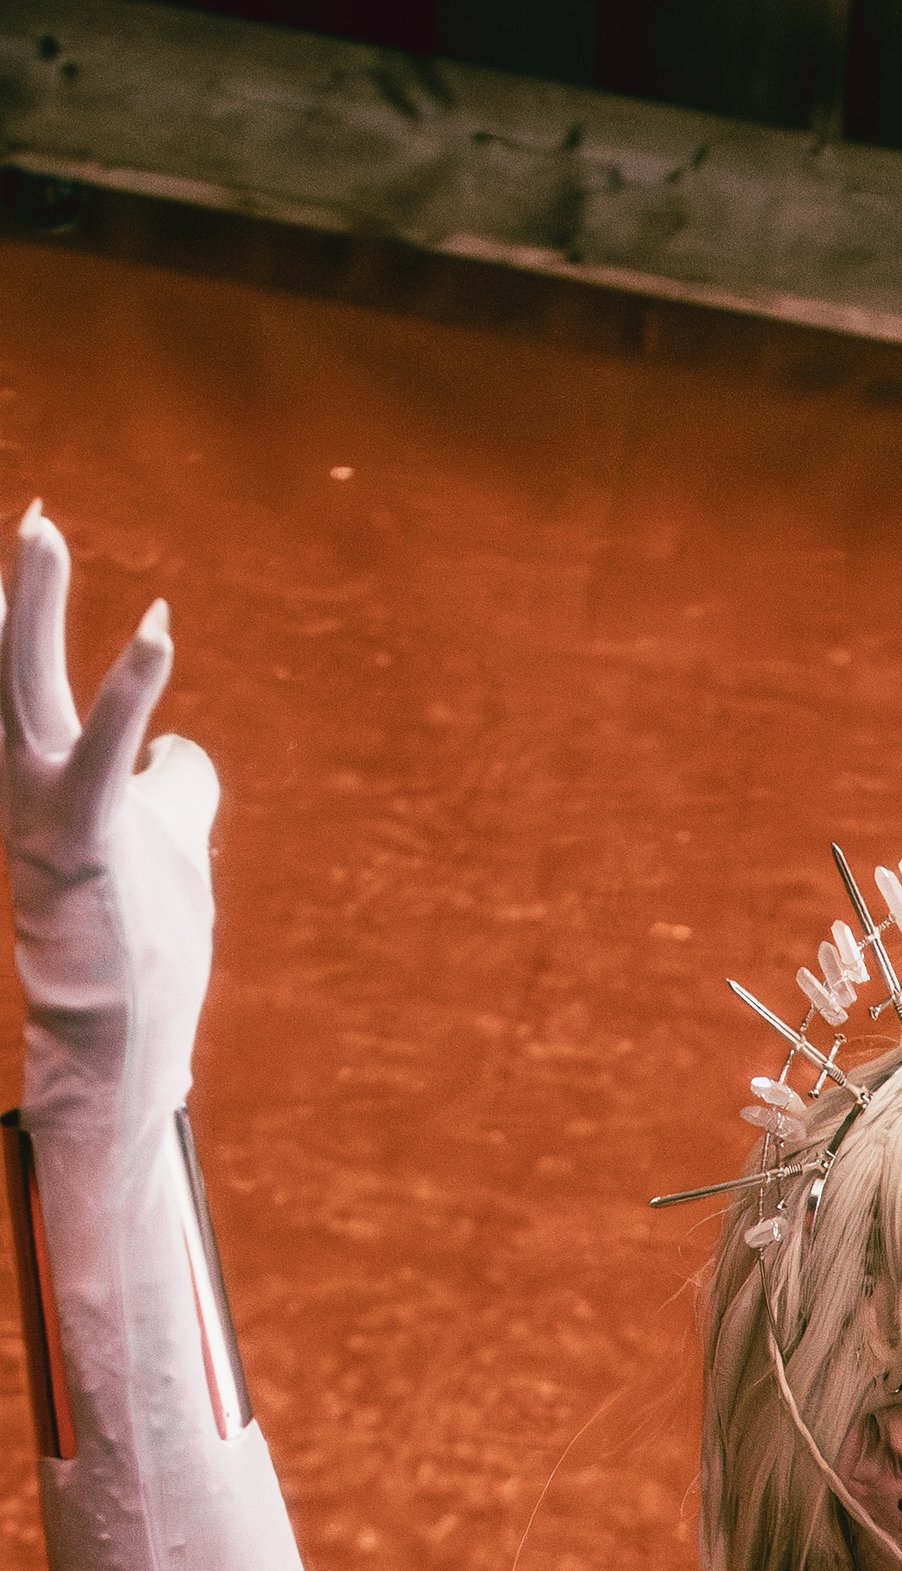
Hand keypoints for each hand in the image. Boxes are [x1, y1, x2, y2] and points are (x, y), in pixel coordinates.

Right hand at [2, 503, 218, 1132]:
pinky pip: (106, 751)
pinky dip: (133, 689)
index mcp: (43, 775)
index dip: (23, 608)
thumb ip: (176, 786)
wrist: (127, 1029)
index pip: (23, 678)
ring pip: (25, 689)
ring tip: (42, 526)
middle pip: (8, 667)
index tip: (31, 529)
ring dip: (33, 608)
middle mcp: (25, 781)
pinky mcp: (83, 841)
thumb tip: (183, 748)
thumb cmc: (145, 940)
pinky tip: (159, 631)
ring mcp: (45, 810)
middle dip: (15, 589)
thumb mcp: (170, 843)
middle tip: (31, 510)